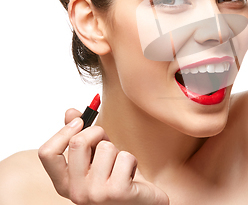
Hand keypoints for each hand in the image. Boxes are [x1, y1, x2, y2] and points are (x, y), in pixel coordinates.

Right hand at [38, 109, 168, 204]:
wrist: (141, 202)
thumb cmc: (117, 178)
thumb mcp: (95, 157)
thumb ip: (81, 138)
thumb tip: (71, 111)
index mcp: (64, 183)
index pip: (47, 153)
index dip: (63, 132)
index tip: (79, 122)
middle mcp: (75, 192)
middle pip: (78, 143)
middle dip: (97, 132)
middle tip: (106, 141)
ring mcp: (96, 194)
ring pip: (106, 148)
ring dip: (118, 151)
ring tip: (120, 166)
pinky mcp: (118, 192)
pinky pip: (125, 157)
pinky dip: (132, 160)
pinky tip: (132, 175)